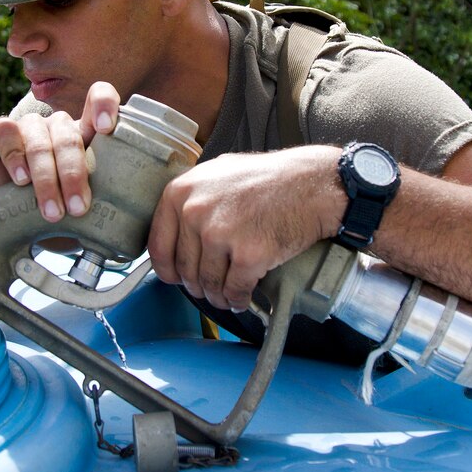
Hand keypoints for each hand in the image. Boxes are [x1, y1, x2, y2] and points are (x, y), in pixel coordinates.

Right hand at [0, 81, 119, 221]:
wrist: (11, 222)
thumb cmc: (57, 211)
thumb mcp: (82, 205)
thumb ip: (100, 199)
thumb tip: (118, 216)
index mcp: (86, 134)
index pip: (99, 97)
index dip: (104, 104)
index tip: (106, 127)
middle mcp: (58, 126)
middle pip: (69, 135)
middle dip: (73, 174)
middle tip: (78, 208)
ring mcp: (29, 127)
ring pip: (40, 140)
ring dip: (46, 178)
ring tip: (52, 211)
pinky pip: (6, 132)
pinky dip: (15, 157)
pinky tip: (22, 181)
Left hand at [147, 146, 345, 311]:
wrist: (312, 184)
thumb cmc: (269, 178)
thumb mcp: (217, 173)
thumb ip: (192, 199)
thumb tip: (175, 231)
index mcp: (181, 192)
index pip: (158, 245)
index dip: (168, 268)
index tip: (176, 278)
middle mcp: (195, 212)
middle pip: (185, 269)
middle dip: (197, 285)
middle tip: (209, 288)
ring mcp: (220, 234)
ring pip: (208, 283)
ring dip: (218, 295)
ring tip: (227, 294)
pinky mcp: (248, 255)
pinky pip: (234, 290)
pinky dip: (238, 298)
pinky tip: (243, 296)